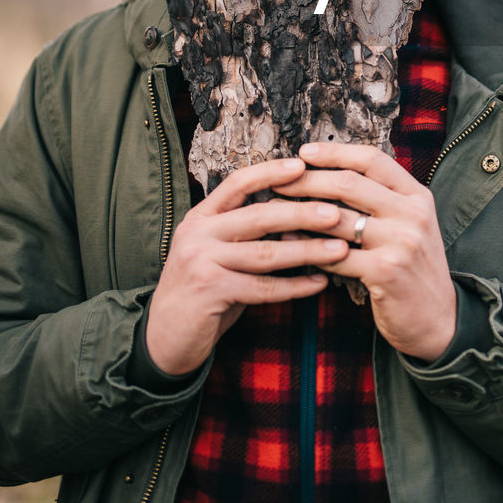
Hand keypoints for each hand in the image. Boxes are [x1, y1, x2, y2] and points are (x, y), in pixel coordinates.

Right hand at [145, 157, 348, 374]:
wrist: (164, 337)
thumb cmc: (201, 290)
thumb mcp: (216, 253)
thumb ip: (247, 237)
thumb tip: (300, 225)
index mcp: (199, 217)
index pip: (237, 183)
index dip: (270, 173)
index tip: (302, 165)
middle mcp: (197, 233)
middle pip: (258, 216)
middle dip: (301, 213)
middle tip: (335, 212)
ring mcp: (201, 261)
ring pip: (265, 253)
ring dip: (307, 251)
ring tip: (339, 249)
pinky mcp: (210, 291)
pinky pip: (263, 288)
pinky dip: (295, 286)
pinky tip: (319, 284)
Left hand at [277, 142, 457, 362]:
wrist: (439, 320)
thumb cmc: (413, 269)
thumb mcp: (410, 225)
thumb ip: (382, 200)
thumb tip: (329, 174)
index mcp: (417, 196)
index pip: (372, 159)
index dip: (335, 152)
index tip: (305, 152)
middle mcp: (413, 214)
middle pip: (350, 183)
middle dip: (308, 179)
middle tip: (279, 182)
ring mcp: (401, 242)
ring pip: (337, 218)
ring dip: (301, 214)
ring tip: (277, 211)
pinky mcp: (386, 271)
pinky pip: (335, 255)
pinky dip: (309, 248)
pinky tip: (290, 245)